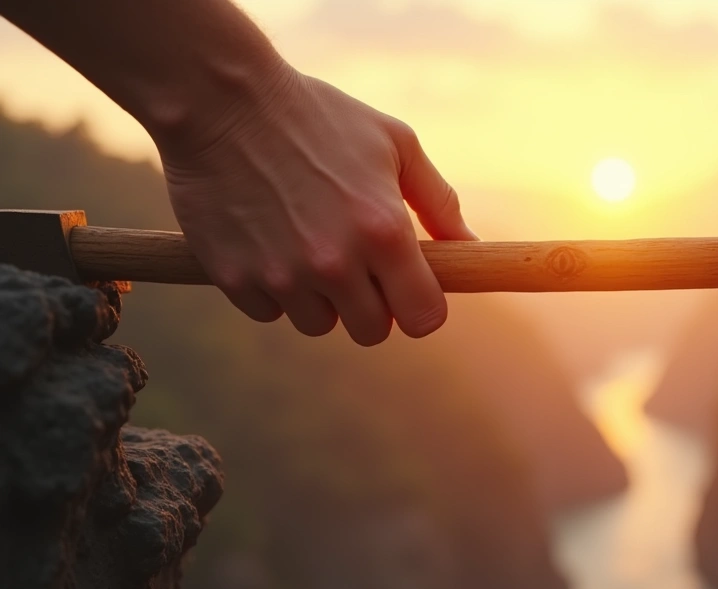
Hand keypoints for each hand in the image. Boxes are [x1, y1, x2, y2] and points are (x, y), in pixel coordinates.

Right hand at [157, 65, 474, 345]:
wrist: (218, 99)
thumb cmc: (318, 116)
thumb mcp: (395, 143)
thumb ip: (439, 201)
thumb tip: (470, 246)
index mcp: (384, 231)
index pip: (424, 317)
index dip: (421, 306)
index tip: (409, 287)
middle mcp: (335, 262)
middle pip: (371, 331)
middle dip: (371, 304)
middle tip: (357, 264)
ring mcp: (281, 274)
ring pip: (318, 324)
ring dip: (320, 297)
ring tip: (308, 244)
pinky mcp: (233, 277)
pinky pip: (268, 312)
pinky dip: (273, 288)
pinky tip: (269, 241)